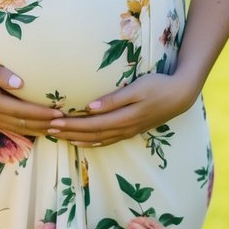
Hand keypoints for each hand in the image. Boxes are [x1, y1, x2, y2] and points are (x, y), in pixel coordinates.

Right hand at [0, 51, 58, 138]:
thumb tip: (22, 83)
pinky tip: (31, 126)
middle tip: (64, 126)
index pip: (21, 110)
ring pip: (14, 127)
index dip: (41, 114)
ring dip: (35, 129)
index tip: (59, 114)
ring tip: (53, 129)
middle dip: (44, 125)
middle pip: (21, 123)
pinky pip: (6, 125)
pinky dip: (22, 127)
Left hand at [48, 71, 199, 147]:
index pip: (91, 124)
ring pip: (97, 139)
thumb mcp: (137, 88)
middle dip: (69, 133)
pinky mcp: (132, 130)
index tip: (53, 122)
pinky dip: (92, 143)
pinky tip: (82, 142)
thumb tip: (90, 107)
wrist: (181, 95)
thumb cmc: (158, 86)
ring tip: (59, 137)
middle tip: (48, 130)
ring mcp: (128, 131)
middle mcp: (124, 128)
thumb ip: (114, 99)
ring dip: (77, 139)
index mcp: (123, 117)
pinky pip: (108, 140)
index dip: (71, 125)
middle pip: (91, 134)